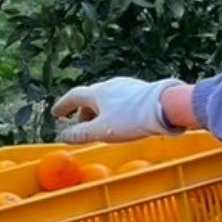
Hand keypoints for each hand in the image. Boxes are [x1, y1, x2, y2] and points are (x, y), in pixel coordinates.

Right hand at [54, 74, 184, 144]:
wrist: (165, 107)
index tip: (56, 114)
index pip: (74, 97)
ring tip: (105, 127)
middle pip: (91, 98)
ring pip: (107, 99)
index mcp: (97, 93)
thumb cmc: (131, 120)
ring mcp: (127, 86)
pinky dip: (115, 111)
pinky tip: (124, 122)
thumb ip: (81, 134)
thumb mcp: (103, 131)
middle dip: (84, 113)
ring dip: (101, 112)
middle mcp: (110, 85)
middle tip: (83, 128)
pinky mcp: (141, 90)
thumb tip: (63, 136)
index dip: (63, 106)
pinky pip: (122, 100)